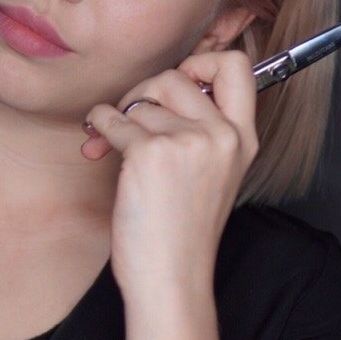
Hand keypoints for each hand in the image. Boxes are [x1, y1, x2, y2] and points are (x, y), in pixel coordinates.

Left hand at [80, 51, 259, 298]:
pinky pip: (113, 119)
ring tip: (113, 150)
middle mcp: (221, 135)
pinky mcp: (151, 153)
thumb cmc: (181, 234)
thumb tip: (156, 93)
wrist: (171, 278)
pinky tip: (98, 149)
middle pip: (175, 76)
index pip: (237, 66)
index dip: (202, 62)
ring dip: (118, 121)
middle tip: (130, 119)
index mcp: (242, 140)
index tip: (178, 85)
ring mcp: (188, 142)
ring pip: (140, 102)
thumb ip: (200, 132)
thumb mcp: (212, 176)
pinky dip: (99, 129)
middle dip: (143, 93)